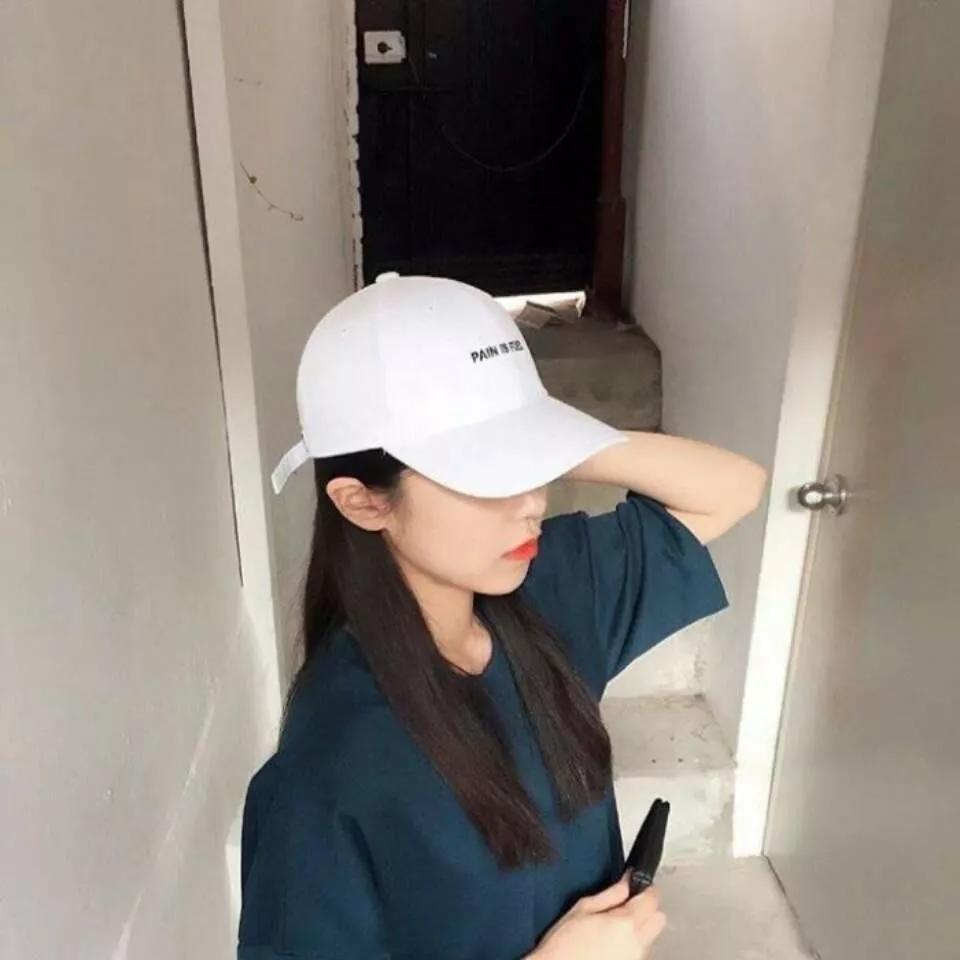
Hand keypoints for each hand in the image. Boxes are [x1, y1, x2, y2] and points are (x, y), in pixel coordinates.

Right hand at [526, 870, 665, 959]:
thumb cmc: (564, 945)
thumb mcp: (583, 908)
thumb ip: (611, 894)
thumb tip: (627, 882)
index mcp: (625, 924)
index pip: (652, 899)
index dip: (646, 888)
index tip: (637, 885)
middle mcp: (636, 944)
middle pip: (658, 918)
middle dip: (647, 908)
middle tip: (628, 904)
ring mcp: (635, 959)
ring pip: (650, 936)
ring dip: (639, 927)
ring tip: (613, 927)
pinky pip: (640, 950)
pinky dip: (631, 943)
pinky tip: (611, 942)